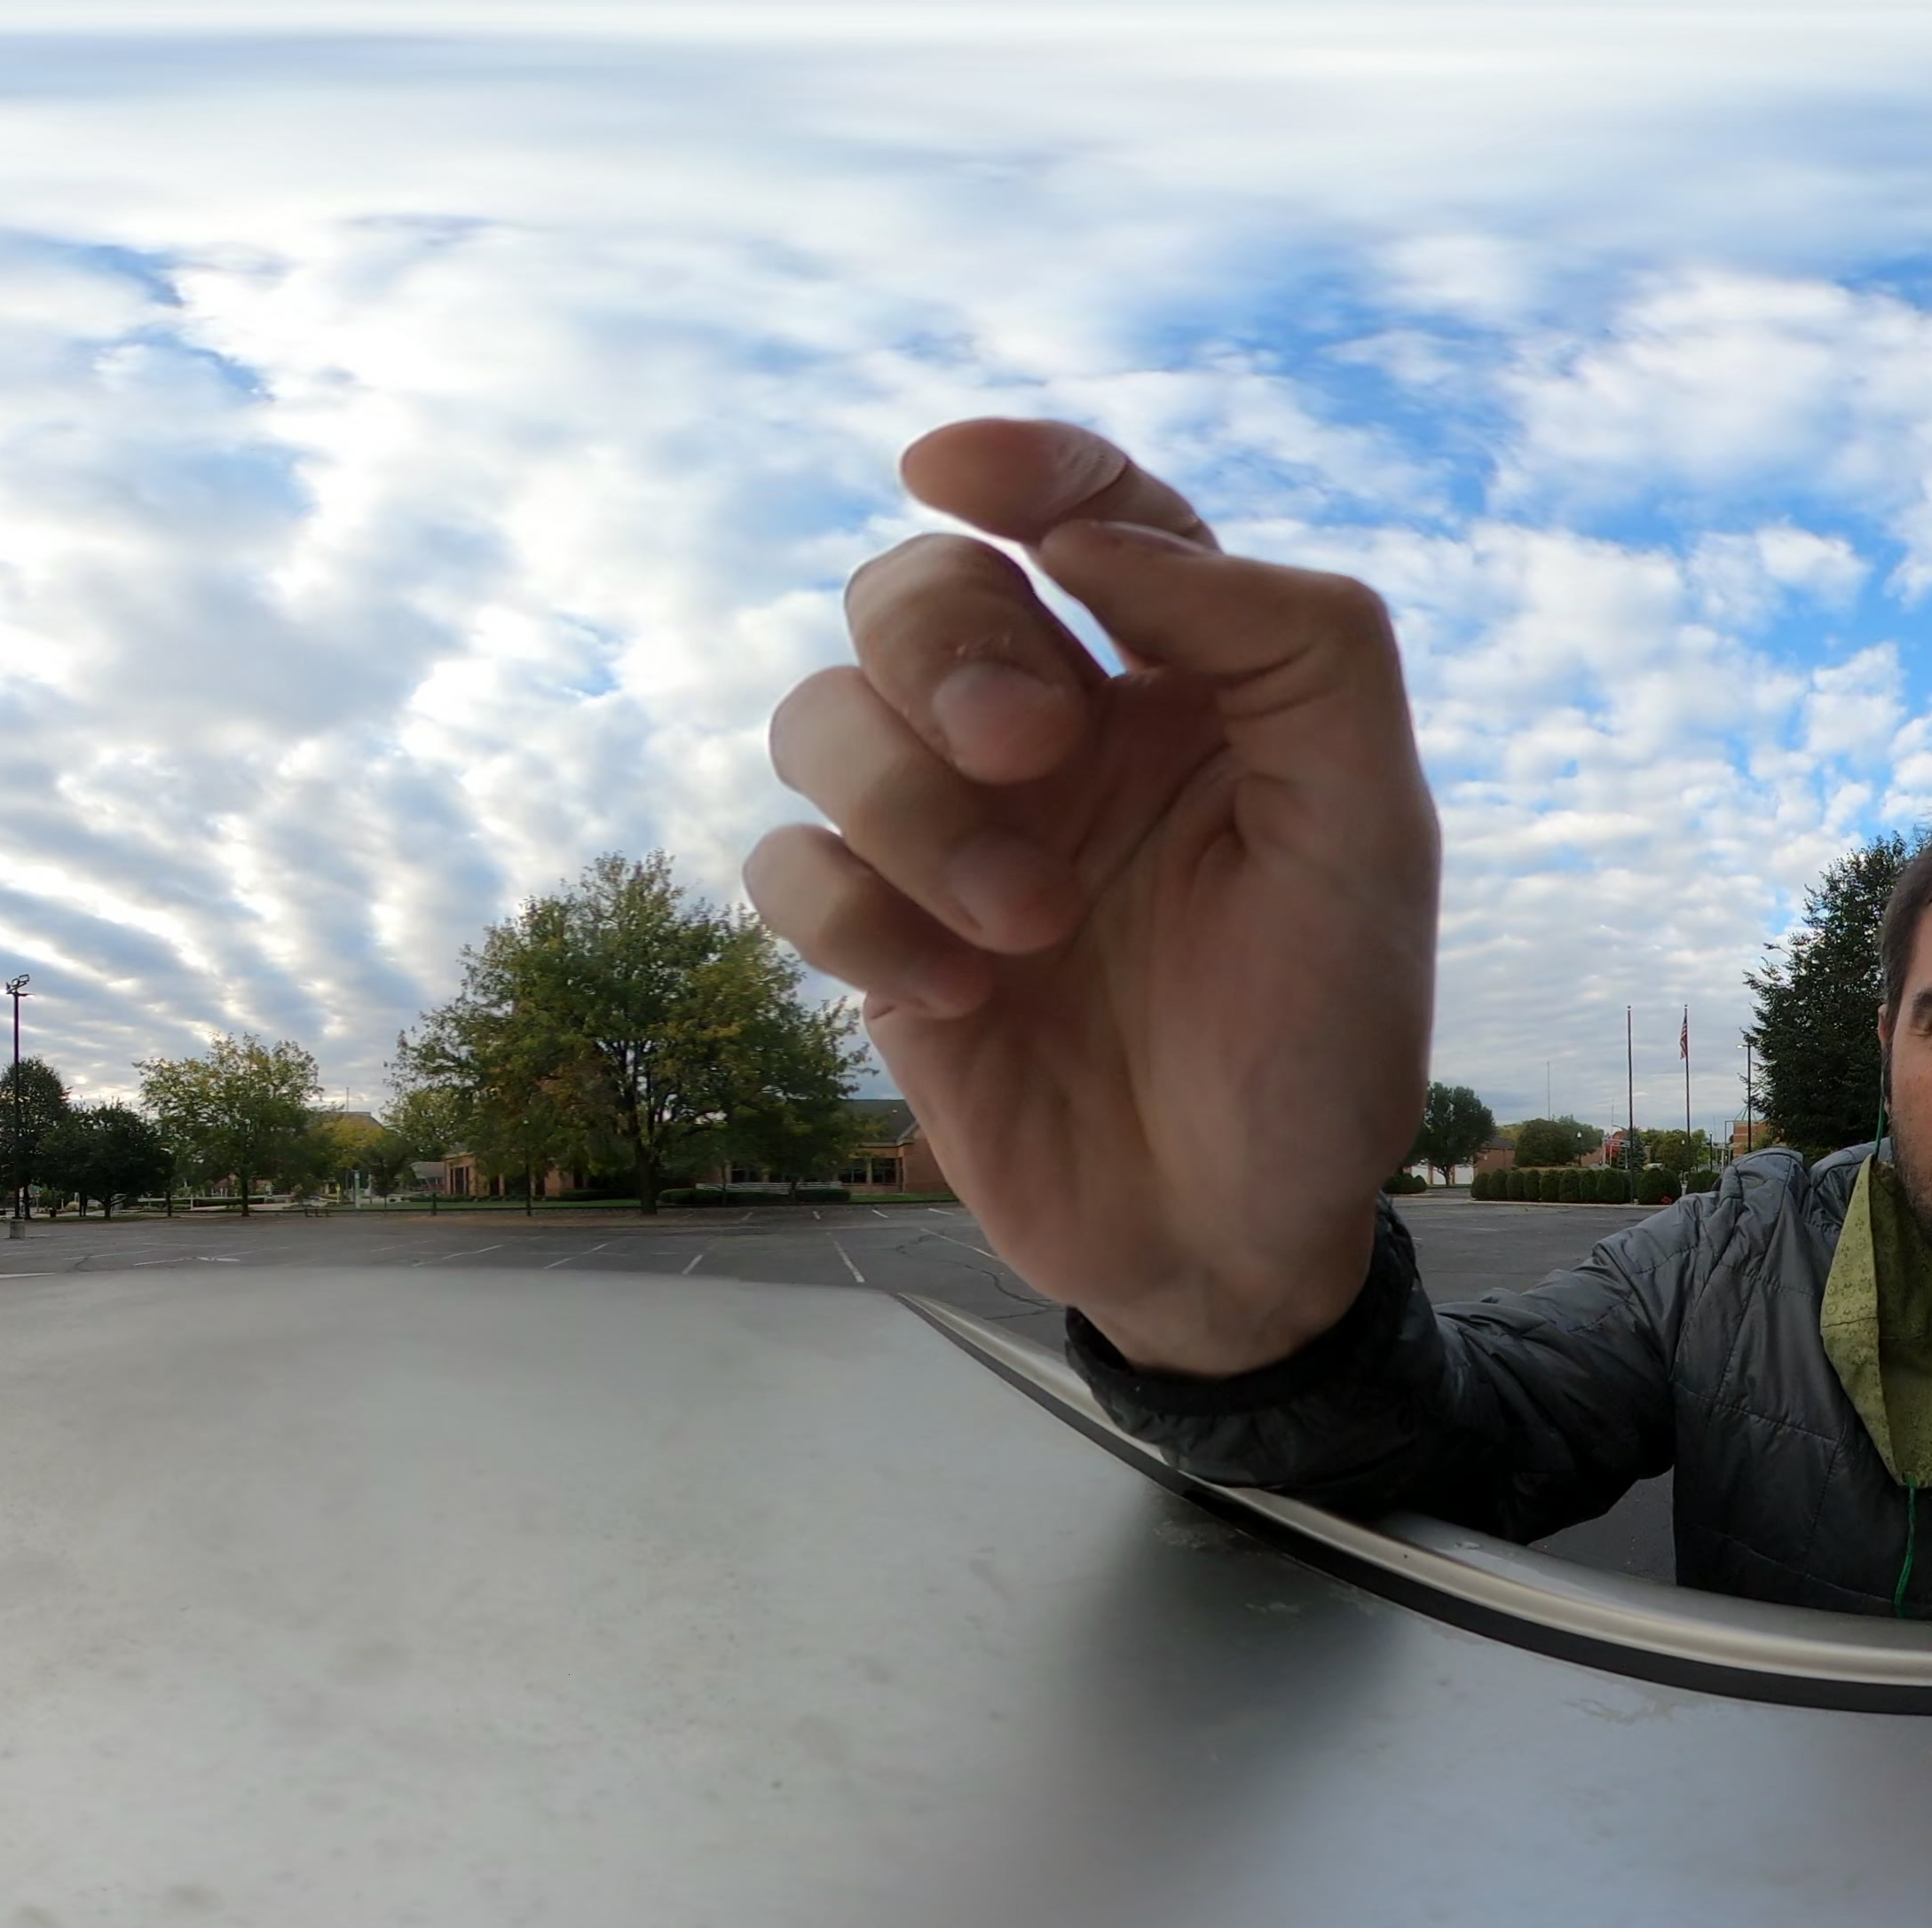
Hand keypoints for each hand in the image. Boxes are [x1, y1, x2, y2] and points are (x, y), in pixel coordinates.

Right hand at [746, 421, 1435, 1374]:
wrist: (1238, 1234)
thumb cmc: (1325, 1031)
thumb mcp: (1370, 825)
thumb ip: (1285, 643)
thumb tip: (1097, 540)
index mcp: (1180, 681)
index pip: (1085, 510)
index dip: (1015, 463)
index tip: (948, 468)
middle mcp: (1047, 738)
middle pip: (914, 592)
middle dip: (945, 647)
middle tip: (1030, 748)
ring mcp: (947, 839)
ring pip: (820, 718)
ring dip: (907, 805)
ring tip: (1025, 924)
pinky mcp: (874, 947)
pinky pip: (785, 868)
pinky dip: (855, 919)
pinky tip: (963, 997)